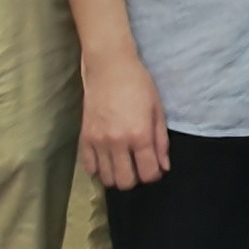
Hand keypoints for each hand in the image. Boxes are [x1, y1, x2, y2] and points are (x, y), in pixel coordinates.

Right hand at [83, 49, 172, 188]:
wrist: (109, 66)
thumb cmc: (138, 84)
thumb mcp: (157, 110)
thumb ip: (161, 141)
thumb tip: (164, 167)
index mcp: (140, 135)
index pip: (148, 173)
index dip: (154, 174)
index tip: (154, 167)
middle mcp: (118, 142)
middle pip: (126, 182)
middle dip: (135, 179)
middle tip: (138, 166)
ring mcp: (98, 142)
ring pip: (106, 179)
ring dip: (116, 175)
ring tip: (122, 163)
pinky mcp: (84, 138)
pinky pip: (89, 168)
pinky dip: (98, 168)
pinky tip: (106, 158)